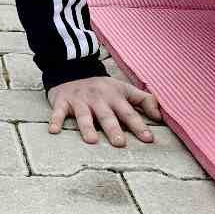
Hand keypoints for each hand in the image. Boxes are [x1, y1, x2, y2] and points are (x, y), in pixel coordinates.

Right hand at [47, 75, 162, 145]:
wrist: (73, 70)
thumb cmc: (103, 87)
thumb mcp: (124, 89)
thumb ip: (144, 101)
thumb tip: (160, 116)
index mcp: (115, 97)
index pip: (129, 113)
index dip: (139, 125)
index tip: (148, 139)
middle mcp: (98, 99)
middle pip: (107, 116)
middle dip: (113, 129)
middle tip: (120, 143)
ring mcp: (80, 100)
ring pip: (84, 115)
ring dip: (87, 127)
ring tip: (92, 141)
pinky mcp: (63, 101)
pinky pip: (59, 112)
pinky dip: (55, 120)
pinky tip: (54, 131)